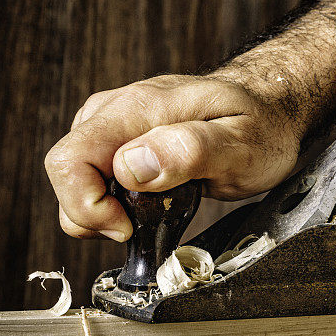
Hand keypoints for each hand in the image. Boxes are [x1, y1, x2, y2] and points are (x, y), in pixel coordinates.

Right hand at [44, 75, 300, 241]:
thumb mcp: (240, 145)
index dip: (88, 206)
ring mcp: (117, 123)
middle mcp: (118, 110)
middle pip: (64, 171)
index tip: (127, 226)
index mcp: (139, 108)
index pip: (70, 161)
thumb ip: (188, 151)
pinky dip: (113, 202)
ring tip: (154, 210)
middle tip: (142, 223)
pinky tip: (149, 203)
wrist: (271, 110)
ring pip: (75, 178)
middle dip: (93, 213)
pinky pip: (94, 177)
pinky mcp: (121, 138)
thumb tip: (130, 166)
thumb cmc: (261, 126)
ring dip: (104, 210)